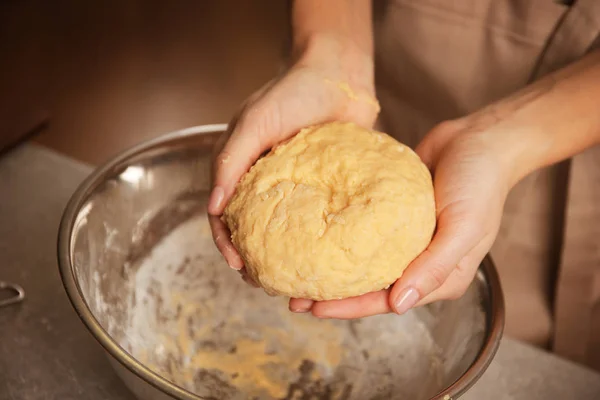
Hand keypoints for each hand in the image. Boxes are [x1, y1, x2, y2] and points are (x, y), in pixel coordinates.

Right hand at [208, 36, 379, 277]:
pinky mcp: (328, 190)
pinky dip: (318, 244)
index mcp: (242, 171)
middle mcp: (267, 185)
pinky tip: (327, 262)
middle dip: (256, 261)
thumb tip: (214, 207)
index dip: (226, 243)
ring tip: (295, 286)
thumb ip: (231, 160)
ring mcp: (299, 189)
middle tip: (267, 286)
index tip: (237, 266)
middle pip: (255, 232)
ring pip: (287, 234)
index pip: (225, 215)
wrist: (339, 74)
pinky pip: (321, 222)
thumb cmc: (293, 92)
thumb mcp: (254, 122)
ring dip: (287, 260)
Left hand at [289, 116, 517, 316]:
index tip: (315, 308)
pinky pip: (362, 231)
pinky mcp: (392, 215)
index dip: (350, 307)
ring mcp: (404, 240)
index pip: (387, 301)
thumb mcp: (464, 228)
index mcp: (439, 277)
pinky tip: (315, 236)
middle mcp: (419, 263)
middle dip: (332, 294)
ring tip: (296, 270)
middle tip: (293, 298)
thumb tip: (398, 305)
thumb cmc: (480, 185)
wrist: (479, 139)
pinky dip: (340, 236)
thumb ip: (434, 267)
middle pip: (369, 287)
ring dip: (331, 267)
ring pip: (361, 261)